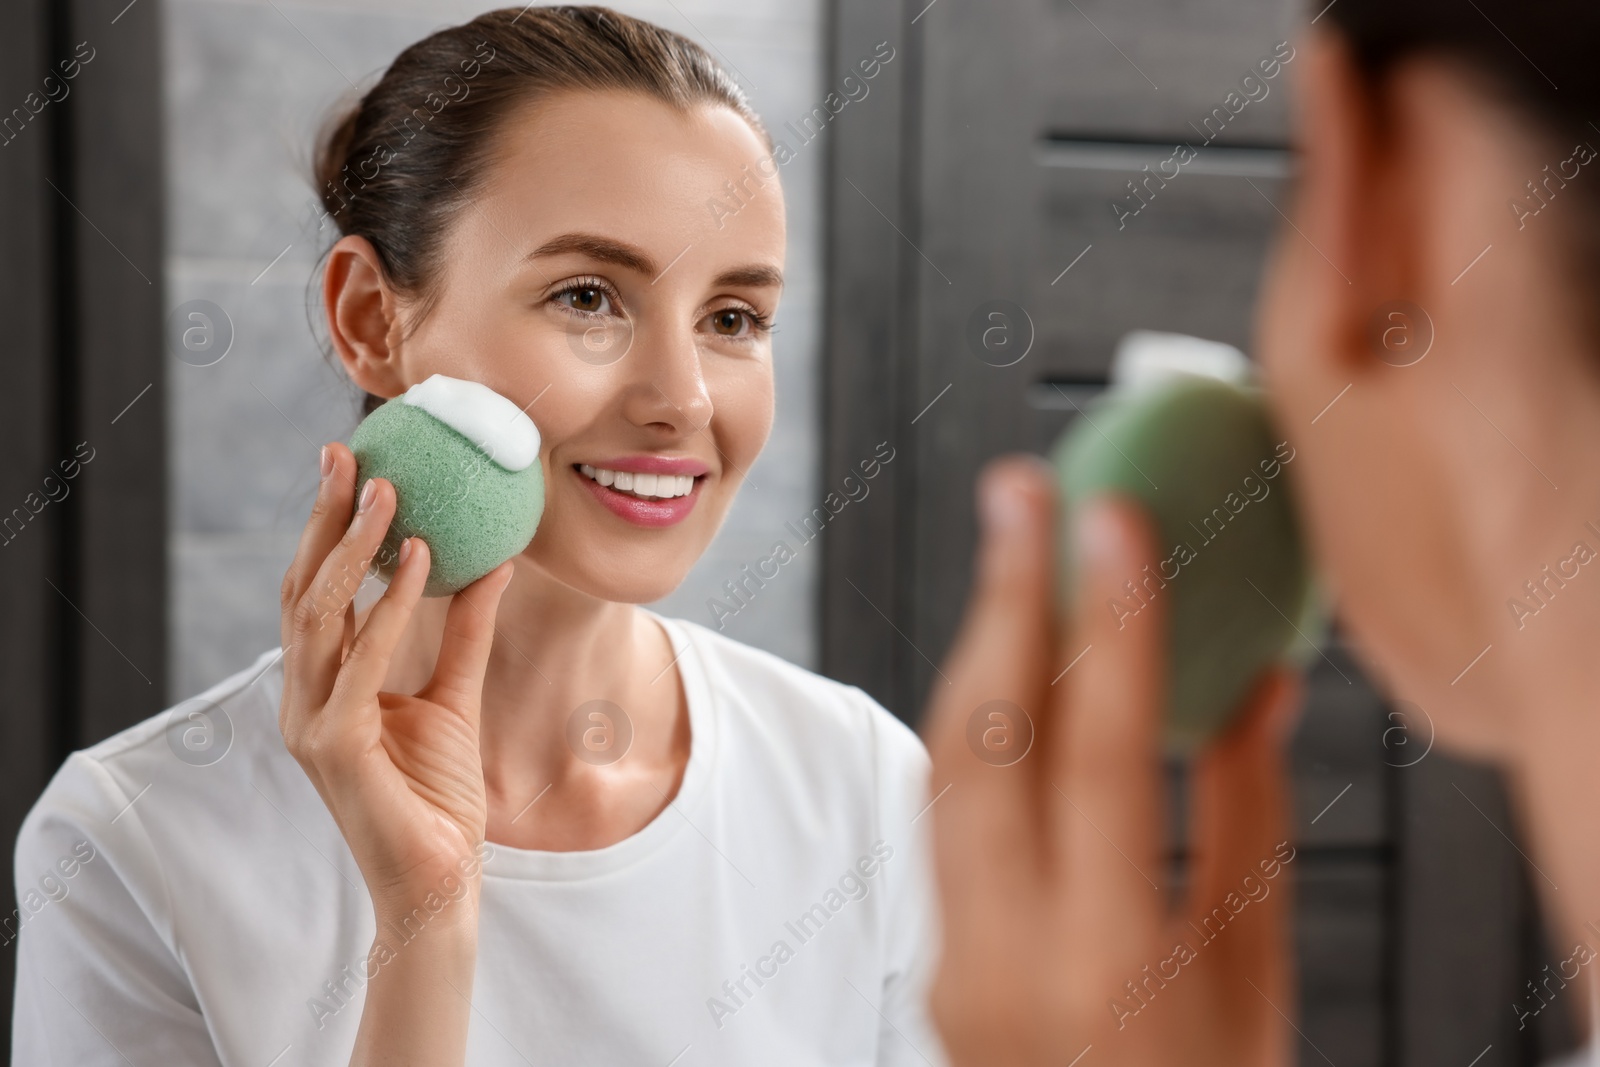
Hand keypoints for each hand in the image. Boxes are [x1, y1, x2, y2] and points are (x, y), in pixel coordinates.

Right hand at [278, 442, 513, 914]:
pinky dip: (392, 606)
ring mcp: (310, 721)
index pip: (317, 589)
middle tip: (347, 453)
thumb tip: (493, 564)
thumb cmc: (438, 795)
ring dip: (354, 546)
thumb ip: (466, 632)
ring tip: (390, 490)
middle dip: (323, 517)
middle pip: (303, 587)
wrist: (438, 879)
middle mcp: (304, 696)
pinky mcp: (332, 746)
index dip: (330, 527)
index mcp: (323, 684)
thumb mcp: (456, 695)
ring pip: (319, 613)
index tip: (354, 464)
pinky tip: (423, 560)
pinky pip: (361, 661)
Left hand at [923, 456, 1300, 1066]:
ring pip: (943, 772)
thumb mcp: (1256, 967)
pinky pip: (938, 820)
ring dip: (975, 652)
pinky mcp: (931, 959)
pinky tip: (999, 671)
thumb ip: (1248, 814)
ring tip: (1010, 558)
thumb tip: (1256, 681)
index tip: (1110, 519)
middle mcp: (1010, 955)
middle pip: (985, 743)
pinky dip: (970, 730)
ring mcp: (953, 960)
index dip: (1110, 624)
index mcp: (1113, 958)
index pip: (1102, 755)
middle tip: (1019, 494)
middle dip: (1001, 599)